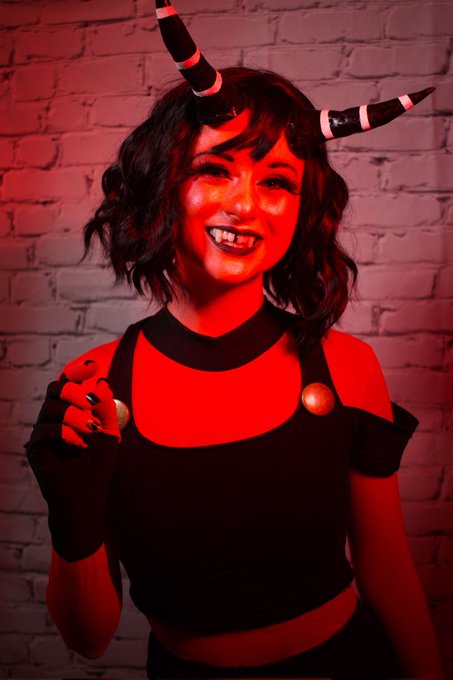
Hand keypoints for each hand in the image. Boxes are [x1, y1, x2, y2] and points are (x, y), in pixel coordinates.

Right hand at [26, 360, 119, 561]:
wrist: (88, 499)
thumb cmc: (97, 468)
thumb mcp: (108, 434)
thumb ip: (106, 410)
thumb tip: (101, 383)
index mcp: (70, 412)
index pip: (68, 383)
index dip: (77, 371)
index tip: (93, 367)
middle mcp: (53, 419)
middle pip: (55, 389)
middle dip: (75, 391)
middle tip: (92, 402)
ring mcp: (42, 433)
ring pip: (51, 407)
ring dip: (75, 415)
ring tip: (91, 430)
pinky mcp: (36, 449)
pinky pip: (45, 430)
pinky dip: (66, 433)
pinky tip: (81, 444)